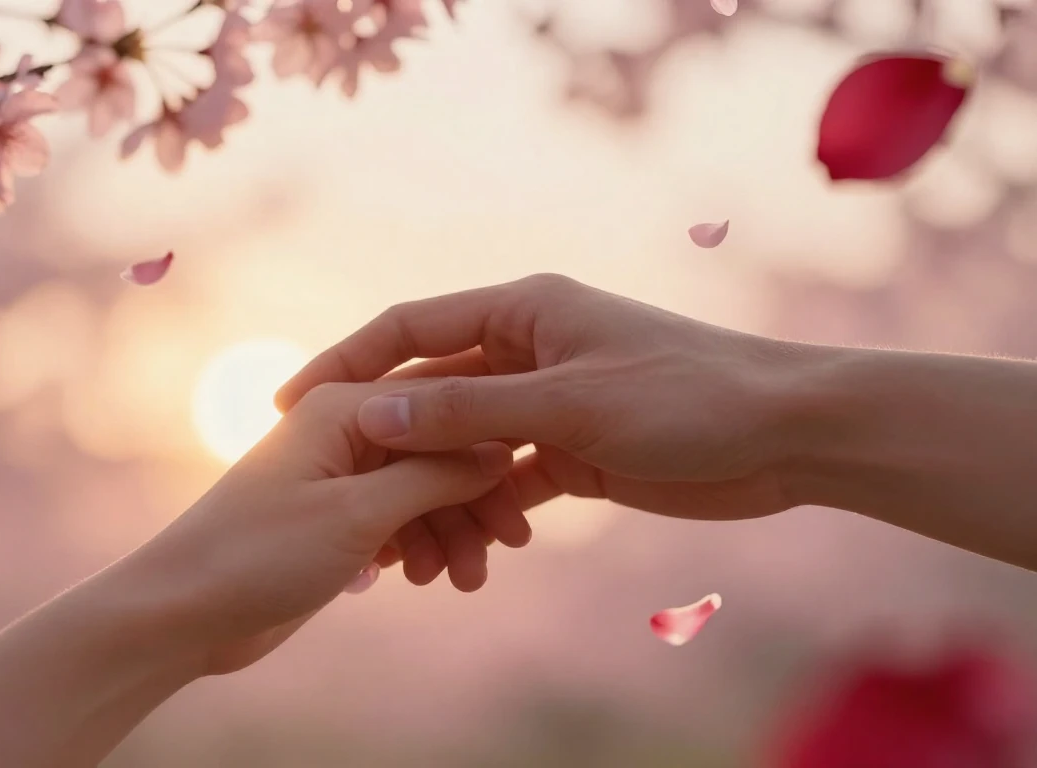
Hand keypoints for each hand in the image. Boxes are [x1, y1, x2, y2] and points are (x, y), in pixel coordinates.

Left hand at [144, 380, 513, 676]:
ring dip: (450, 531)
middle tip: (508, 547)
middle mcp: (343, 429)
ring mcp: (338, 474)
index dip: (489, 450)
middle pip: (437, 449)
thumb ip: (433, 475)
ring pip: (422, 489)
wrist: (184, 612)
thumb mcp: (359, 513)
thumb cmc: (259, 552)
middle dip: (474, 499)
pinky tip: (425, 577)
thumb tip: (494, 450)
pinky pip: (397, 518)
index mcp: (343, 405)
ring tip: (464, 580)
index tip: (520, 503)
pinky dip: (418, 544)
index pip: (442, 406)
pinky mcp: (334, 516)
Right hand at [276, 274, 804, 558]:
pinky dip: (487, 513)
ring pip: (465, 448)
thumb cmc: (687, 396)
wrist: (786, 435)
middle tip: (346, 500)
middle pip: (431, 394)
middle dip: (393, 450)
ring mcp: (548, 402)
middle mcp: (527, 349)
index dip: (346, 362)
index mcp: (521, 311)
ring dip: (439, 495)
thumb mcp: (568, 402)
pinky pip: (506, 481)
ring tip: (415, 552)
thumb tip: (371, 410)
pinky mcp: (573, 450)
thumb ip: (466, 409)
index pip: (409, 329)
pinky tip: (475, 552)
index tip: (290, 403)